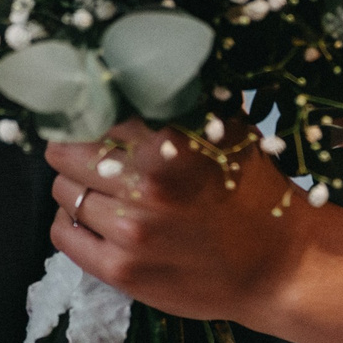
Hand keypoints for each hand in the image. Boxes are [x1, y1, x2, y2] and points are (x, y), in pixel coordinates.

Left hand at [44, 118, 311, 324]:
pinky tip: (94, 218)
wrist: (279, 266)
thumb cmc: (253, 191)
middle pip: (65, 152)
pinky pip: (64, 235)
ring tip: (100, 188)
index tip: (91, 116)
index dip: (88, 112)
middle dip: (76, 149)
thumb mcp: (227, 131)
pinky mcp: (121, 271)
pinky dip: (71, 222)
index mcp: (170, 142)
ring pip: (62, 192)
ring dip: (76, 186)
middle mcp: (145, 185)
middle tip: (92, 154)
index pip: (92, 112)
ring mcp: (130, 231)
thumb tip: (133, 71)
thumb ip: (182, 102)